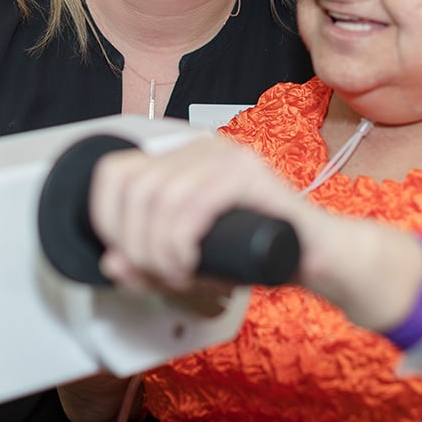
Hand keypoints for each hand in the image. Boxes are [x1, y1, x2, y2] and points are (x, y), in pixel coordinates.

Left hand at [87, 135, 317, 291]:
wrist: (315, 256)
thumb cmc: (254, 253)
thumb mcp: (188, 263)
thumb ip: (147, 263)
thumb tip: (111, 262)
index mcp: (179, 157)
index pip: (114, 172)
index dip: (106, 220)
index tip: (125, 256)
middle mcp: (200, 145)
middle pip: (134, 189)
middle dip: (136, 246)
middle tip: (160, 275)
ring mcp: (226, 154)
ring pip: (160, 199)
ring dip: (160, 252)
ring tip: (180, 275)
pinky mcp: (248, 172)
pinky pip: (192, 206)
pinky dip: (181, 245)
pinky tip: (192, 265)